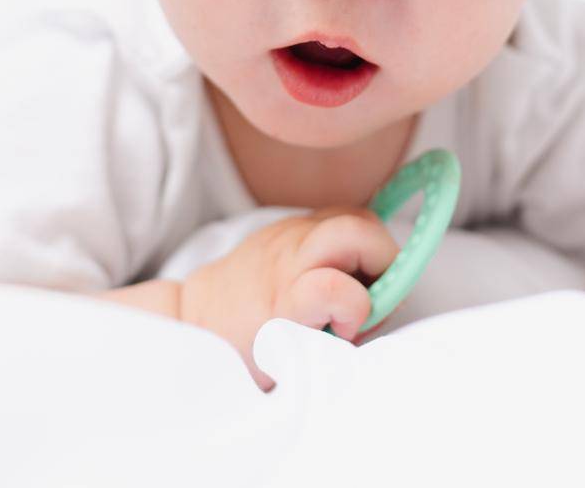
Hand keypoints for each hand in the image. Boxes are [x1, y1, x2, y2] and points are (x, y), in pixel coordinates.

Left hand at [179, 207, 399, 388]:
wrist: (198, 315)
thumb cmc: (244, 348)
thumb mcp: (288, 367)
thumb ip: (333, 354)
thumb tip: (373, 328)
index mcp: (283, 303)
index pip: (332, 288)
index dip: (358, 310)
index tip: (349, 331)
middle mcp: (286, 260)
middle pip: (356, 231)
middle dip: (386, 261)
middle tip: (379, 294)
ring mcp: (288, 234)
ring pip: (355, 217)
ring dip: (372, 250)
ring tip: (362, 283)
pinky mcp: (289, 224)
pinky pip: (339, 218)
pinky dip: (354, 243)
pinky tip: (343, 271)